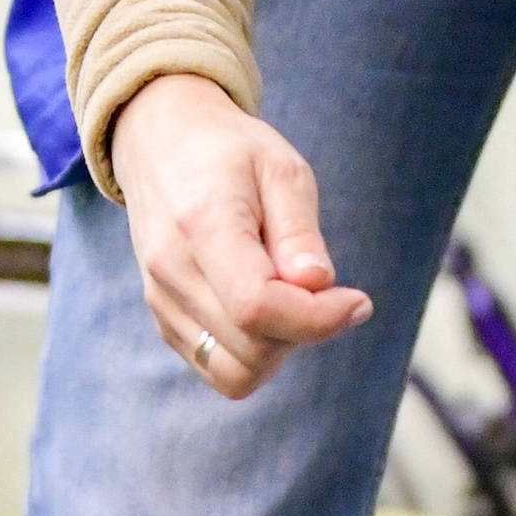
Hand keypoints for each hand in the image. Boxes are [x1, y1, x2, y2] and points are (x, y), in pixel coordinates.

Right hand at [111, 75, 370, 398]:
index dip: (317, 319)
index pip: (257, 307)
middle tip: (322, 288)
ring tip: (289, 297)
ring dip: (279, 348)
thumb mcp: (281, 169)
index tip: (356, 300)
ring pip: (236, 373)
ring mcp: (161, 300)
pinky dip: (254, 353)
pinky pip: (219, 368)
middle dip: (305, 330)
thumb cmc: (229, 151)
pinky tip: (265, 305)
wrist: (159, 141)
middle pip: (252, 349)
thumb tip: (316, 286)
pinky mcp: (163, 318)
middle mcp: (172, 272)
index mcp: (203, 226)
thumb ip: (300, 232)